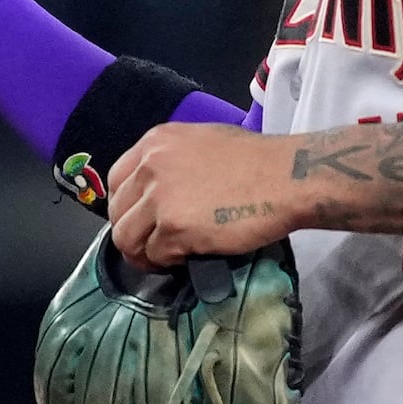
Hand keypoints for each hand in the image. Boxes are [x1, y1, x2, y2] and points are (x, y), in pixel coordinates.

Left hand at [108, 123, 297, 268]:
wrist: (286, 177)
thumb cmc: (255, 160)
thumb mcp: (201, 142)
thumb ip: (171, 160)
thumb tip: (157, 188)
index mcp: (154, 142)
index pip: (115, 180)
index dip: (125, 206)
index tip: (140, 220)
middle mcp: (149, 166)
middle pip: (117, 213)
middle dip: (132, 233)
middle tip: (153, 246)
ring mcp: (159, 198)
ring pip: (127, 239)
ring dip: (145, 253)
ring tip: (166, 257)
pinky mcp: (174, 228)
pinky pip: (156, 255)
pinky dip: (168, 261)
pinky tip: (187, 257)